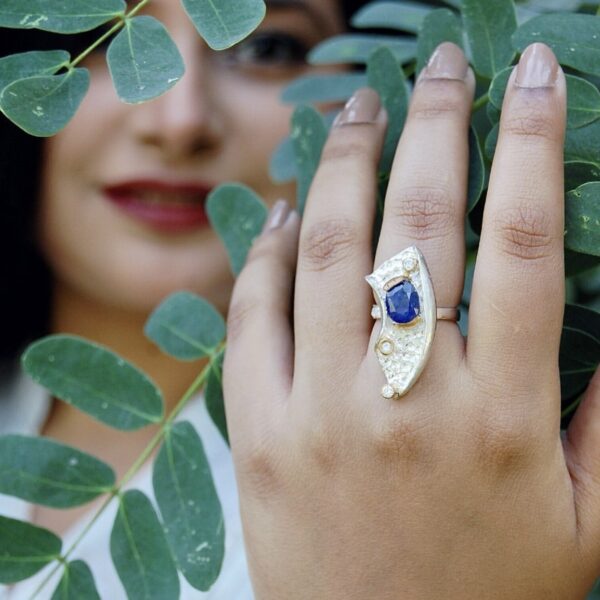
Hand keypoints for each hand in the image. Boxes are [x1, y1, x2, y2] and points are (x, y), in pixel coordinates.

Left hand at [223, 42, 599, 598]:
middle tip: (437, 65)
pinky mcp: (259, 437)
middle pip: (418, 225)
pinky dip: (266, 251)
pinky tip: (286, 208)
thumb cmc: (489, 597)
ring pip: (327, 253)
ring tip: (358, 107)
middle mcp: (408, 401)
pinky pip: (253, 318)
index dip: (529, 143)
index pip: (523, 241)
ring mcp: (321, 416)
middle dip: (432, 126)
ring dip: (343, 164)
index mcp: (503, 416)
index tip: (533, 76)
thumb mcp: (584, 520)